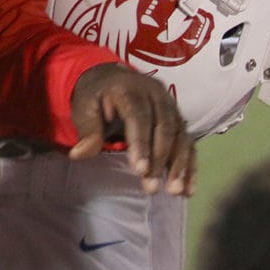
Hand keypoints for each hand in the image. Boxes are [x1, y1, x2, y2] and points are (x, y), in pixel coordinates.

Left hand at [69, 62, 194, 195]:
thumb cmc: (95, 96)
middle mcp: (155, 94)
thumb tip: (80, 155)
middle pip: (164, 127)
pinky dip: (189, 166)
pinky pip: (189, 142)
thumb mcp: (84, 107)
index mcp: (129, 89)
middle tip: (152, 187)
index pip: (139, 116)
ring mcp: (171, 105)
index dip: (141, 143)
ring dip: (179, 165)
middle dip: (160, 159)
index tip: (139, 170)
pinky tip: (187, 189)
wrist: (110, 78)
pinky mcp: (179, 118)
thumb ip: (87, 130)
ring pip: (181, 136)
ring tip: (174, 191)